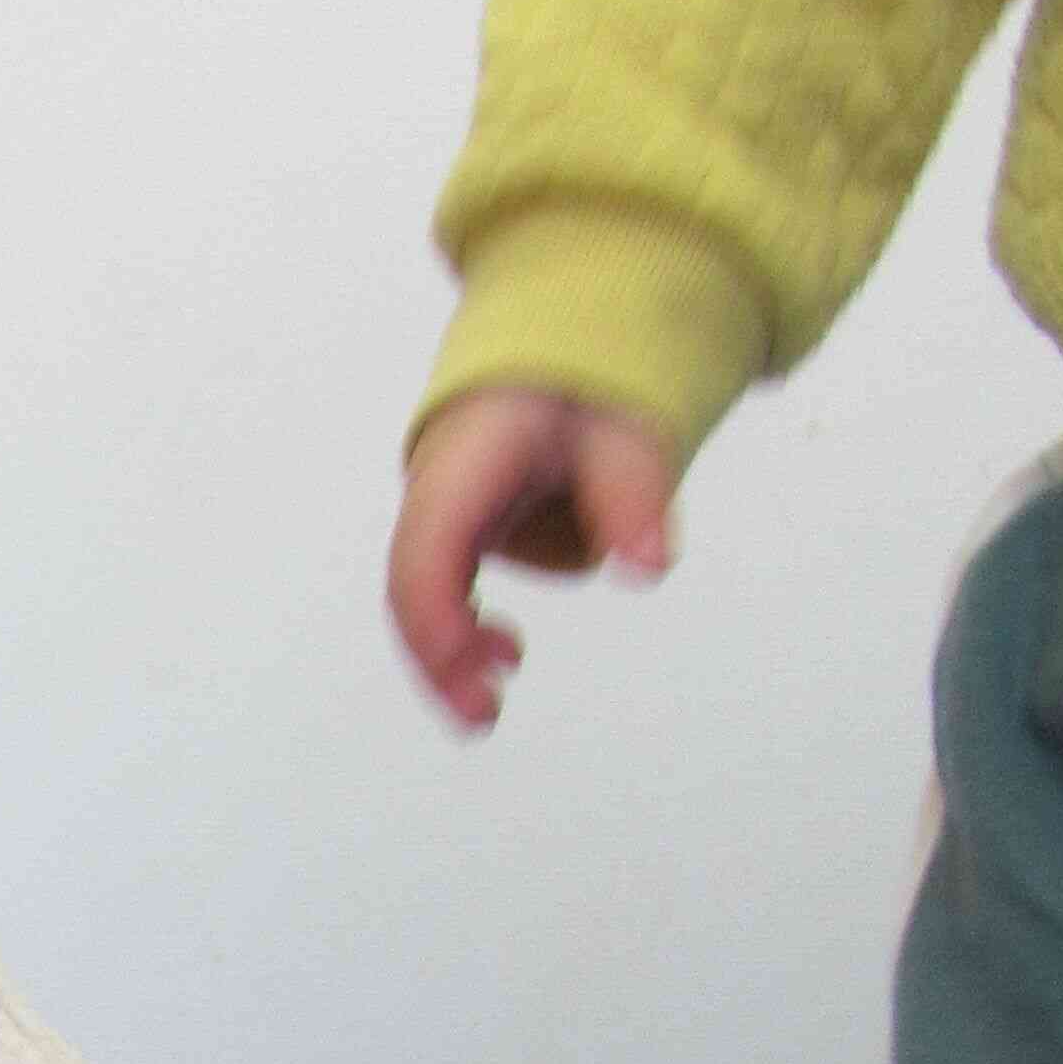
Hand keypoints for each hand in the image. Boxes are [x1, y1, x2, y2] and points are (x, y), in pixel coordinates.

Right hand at [386, 386, 679, 729]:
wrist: (561, 348)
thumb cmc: (585, 384)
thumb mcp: (625, 426)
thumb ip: (634, 490)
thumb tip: (649, 567)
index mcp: (463, 461)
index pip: (426, 553)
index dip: (437, 619)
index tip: (473, 670)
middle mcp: (436, 492)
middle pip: (413, 588)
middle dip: (440, 658)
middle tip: (485, 716)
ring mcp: (442, 513)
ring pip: (425, 597)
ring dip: (454, 652)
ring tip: (504, 684)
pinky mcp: (461, 530)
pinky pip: (447, 590)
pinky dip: (469, 630)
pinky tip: (510, 653)